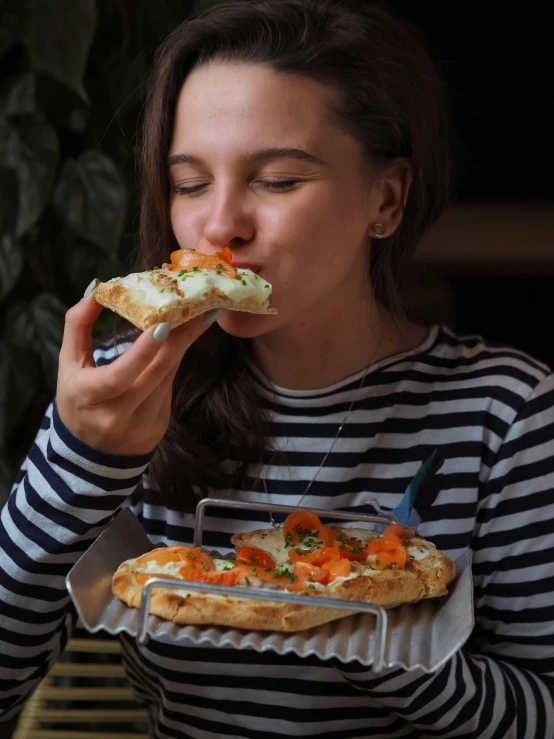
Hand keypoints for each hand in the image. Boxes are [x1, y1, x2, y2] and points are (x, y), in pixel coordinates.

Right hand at [55, 279, 220, 455]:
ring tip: (199, 317)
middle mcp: (117, 416)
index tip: (164, 325)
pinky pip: (169, 386)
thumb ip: (77, 325)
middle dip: (181, 338)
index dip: (143, 351)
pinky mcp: (159, 427)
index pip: (119, 376)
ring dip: (182, 345)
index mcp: (89, 398)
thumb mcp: (68, 364)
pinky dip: (173, 362)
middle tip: (201, 310)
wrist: (89, 455)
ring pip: (168, 376)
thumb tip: (96, 287)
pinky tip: (180, 343)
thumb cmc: (77, 398)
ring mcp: (142, 426)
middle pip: (156, 373)